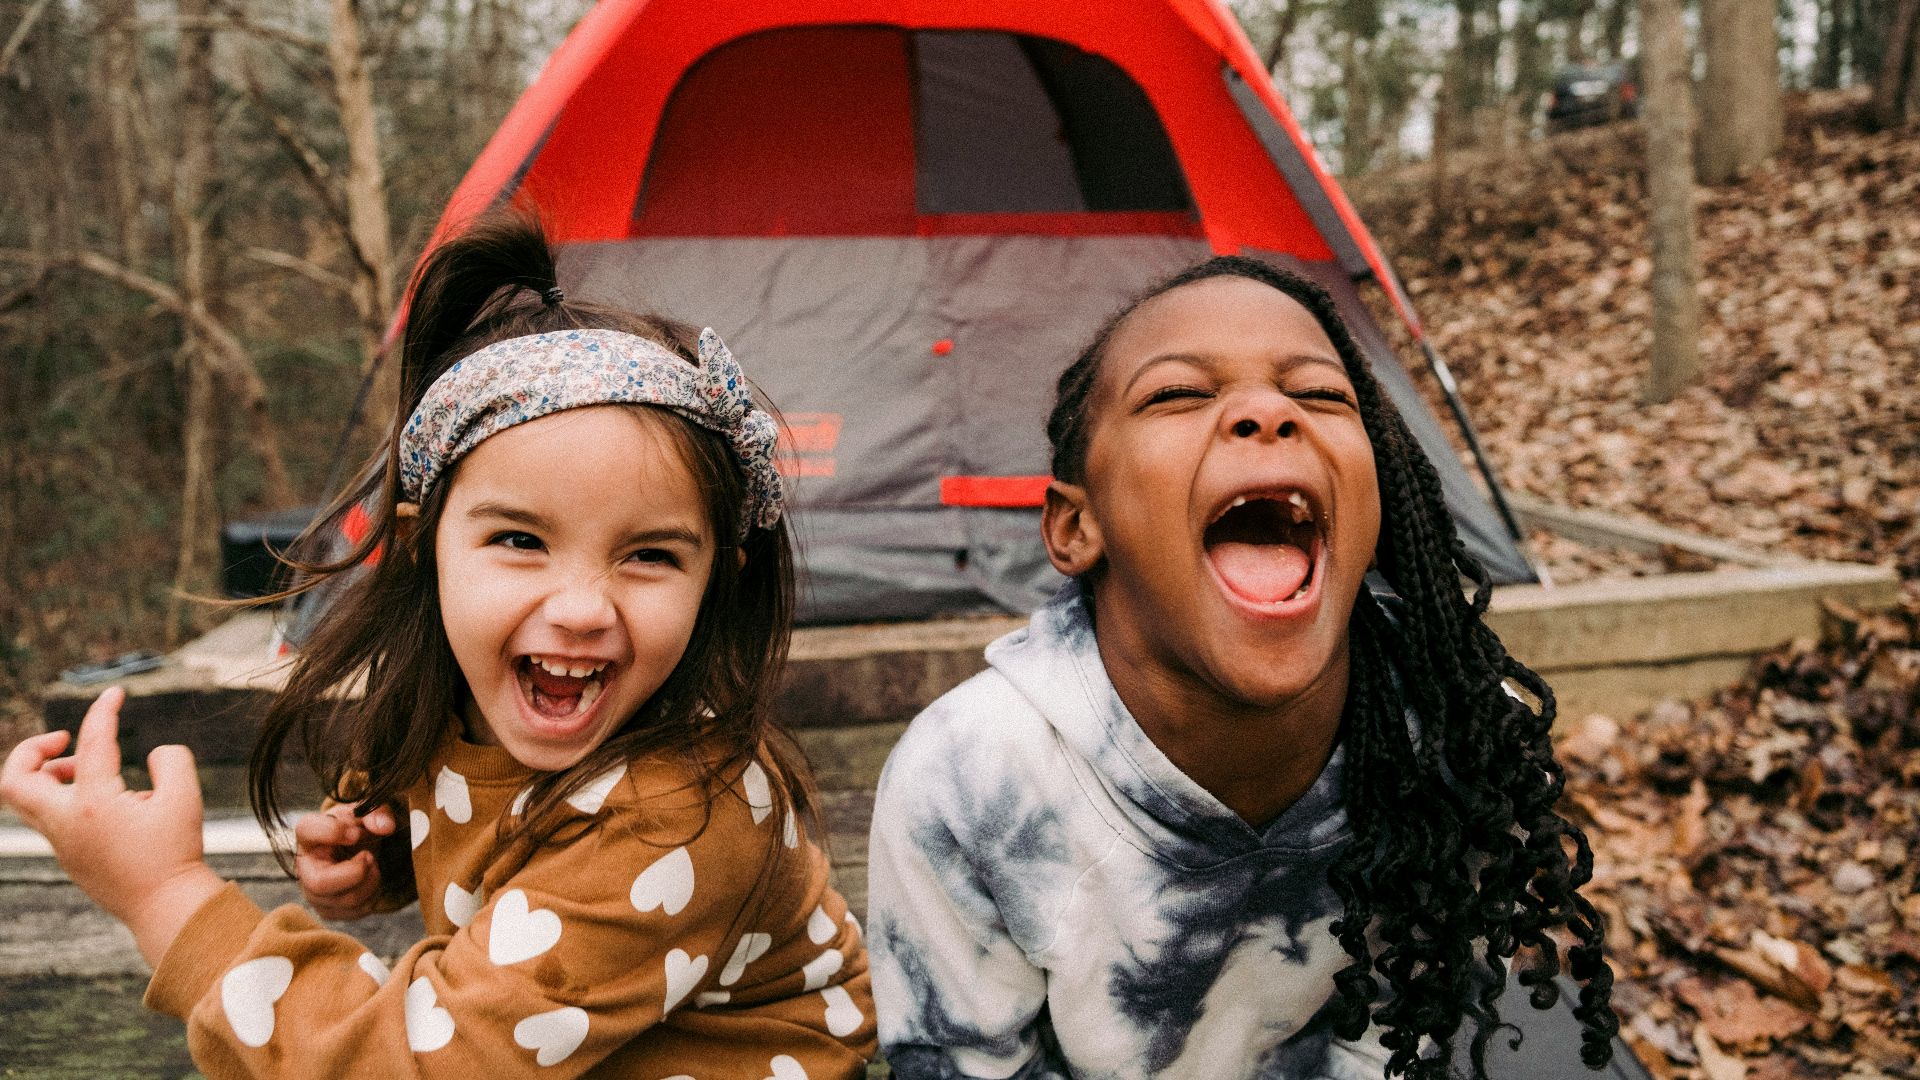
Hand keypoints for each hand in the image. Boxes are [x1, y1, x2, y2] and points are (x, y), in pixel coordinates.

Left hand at [0, 687, 223, 966]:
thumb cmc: (177, 853)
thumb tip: (151, 755)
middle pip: (14, 779)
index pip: (91, 743)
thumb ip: (171, 760)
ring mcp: (62, 842)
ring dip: (49, 773)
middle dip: (32, 749)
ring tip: (86, 768)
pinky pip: (49, 816)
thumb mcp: (186, 797)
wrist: (164, 907)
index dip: (103, 711)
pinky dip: (65, 796)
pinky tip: (106, 798)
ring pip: (26, 799)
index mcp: (93, 804)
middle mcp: (66, 823)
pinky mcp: (69, 855)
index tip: (114, 694)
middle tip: (65, 740)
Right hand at [295, 802, 398, 920]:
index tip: (356, 833)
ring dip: (371, 882)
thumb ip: (377, 813)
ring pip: (344, 900)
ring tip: (373, 865)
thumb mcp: (364, 814)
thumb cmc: (353, 830)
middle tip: (369, 856)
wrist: (354, 851)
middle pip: (320, 883)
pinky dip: (373, 897)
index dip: (334, 832)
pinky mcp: (328, 910)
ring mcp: (313, 893)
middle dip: (356, 872)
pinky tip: (370, 881)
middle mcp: (304, 867)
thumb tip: (385, 826)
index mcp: (308, 834)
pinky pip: (355, 912)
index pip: (308, 830)